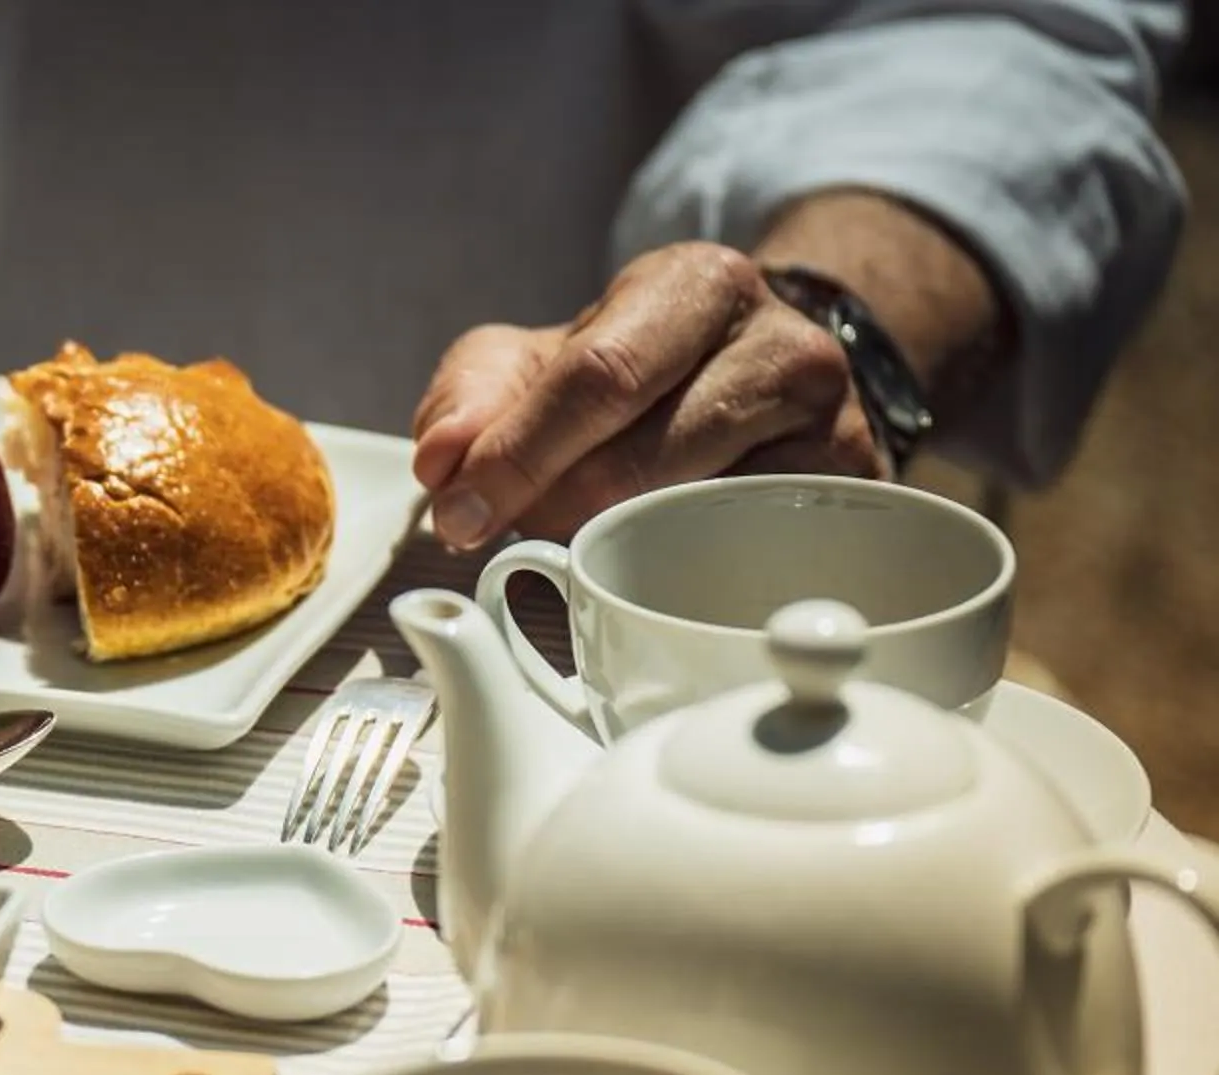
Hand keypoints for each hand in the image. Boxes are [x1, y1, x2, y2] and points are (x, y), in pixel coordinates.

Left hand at [412, 241, 881, 548]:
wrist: (751, 381)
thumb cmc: (629, 378)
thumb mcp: (533, 362)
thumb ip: (469, 398)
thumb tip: (439, 460)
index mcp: (698, 284)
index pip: (599, 376)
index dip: (518, 455)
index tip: (457, 516)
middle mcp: (783, 341)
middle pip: (646, 455)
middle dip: (557, 509)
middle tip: (516, 534)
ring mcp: (834, 421)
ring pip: (699, 515)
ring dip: (618, 546)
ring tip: (587, 537)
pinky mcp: (856, 495)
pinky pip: (751, 553)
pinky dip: (686, 570)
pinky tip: (657, 562)